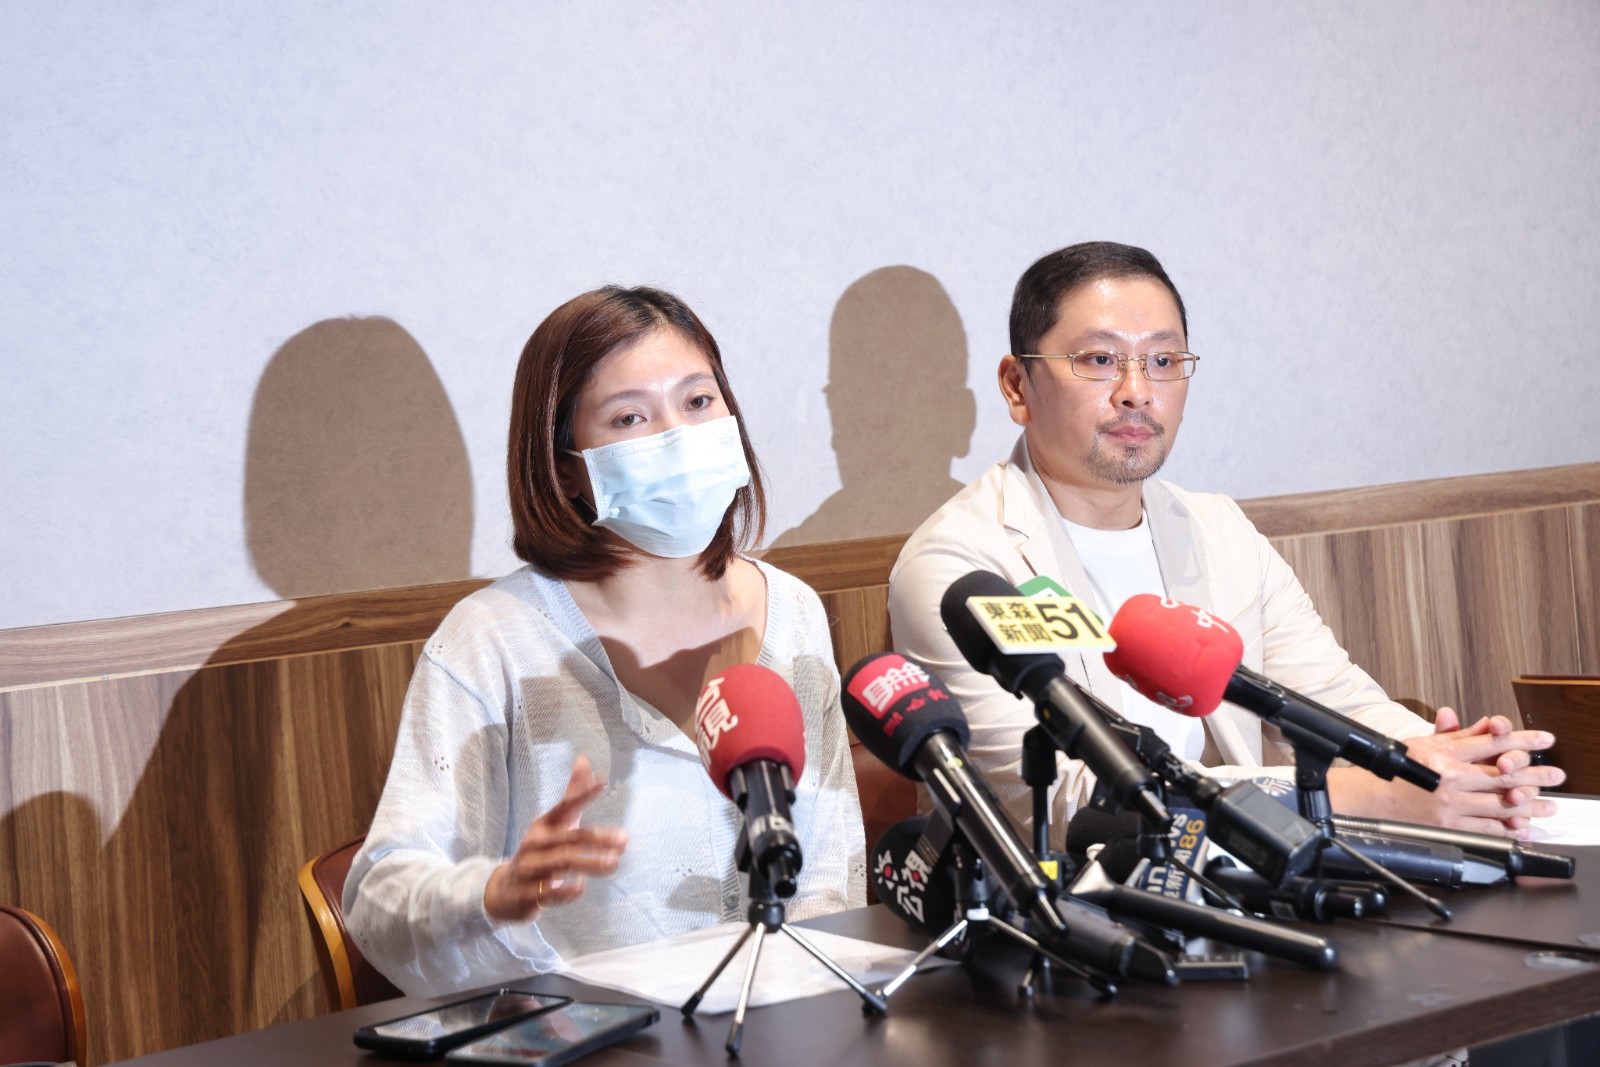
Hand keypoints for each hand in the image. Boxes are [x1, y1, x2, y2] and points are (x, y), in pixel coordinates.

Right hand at [484, 755, 627, 921]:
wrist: (504, 891)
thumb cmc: (539, 852)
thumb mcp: (554, 824)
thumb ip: (572, 795)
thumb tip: (584, 759)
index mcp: (543, 825)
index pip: (563, 806)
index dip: (581, 794)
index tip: (602, 783)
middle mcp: (535, 844)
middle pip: (568, 838)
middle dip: (597, 838)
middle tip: (624, 841)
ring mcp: (530, 869)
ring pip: (560, 863)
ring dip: (588, 863)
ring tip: (613, 863)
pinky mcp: (528, 894)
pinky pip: (548, 893)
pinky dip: (565, 890)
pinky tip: (581, 886)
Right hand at [1328, 707, 1564, 838]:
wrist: (1370, 799)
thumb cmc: (1396, 771)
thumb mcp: (1424, 744)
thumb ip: (1458, 735)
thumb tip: (1486, 724)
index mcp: (1445, 753)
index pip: (1492, 742)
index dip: (1522, 739)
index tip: (1544, 739)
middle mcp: (1450, 778)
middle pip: (1503, 775)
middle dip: (1535, 774)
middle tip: (1556, 775)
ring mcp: (1451, 804)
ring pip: (1500, 804)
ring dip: (1529, 805)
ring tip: (1548, 805)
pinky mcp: (1449, 826)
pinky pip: (1487, 828)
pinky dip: (1509, 829)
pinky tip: (1523, 828)